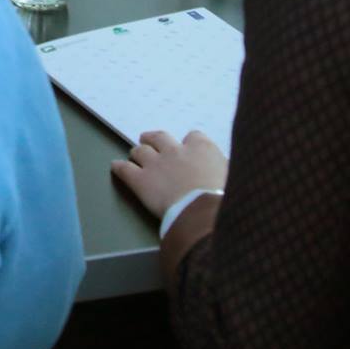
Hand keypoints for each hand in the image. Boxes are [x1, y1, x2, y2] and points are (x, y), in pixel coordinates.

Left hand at [111, 130, 229, 219]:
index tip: (188, 148)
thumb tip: (225, 170)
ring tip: (135, 153)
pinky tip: (116, 167)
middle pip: (160, 138)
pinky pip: (125, 169)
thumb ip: (224, 169)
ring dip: (137, 152)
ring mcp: (156, 164)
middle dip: (153, 139)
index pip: (194, 137)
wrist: (204, 211)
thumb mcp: (234, 177)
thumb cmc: (224, 197)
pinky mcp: (141, 180)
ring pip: (140, 151)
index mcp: (201, 148)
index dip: (189, 143)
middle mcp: (176, 151)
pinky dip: (119, 167)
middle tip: (149, 139)